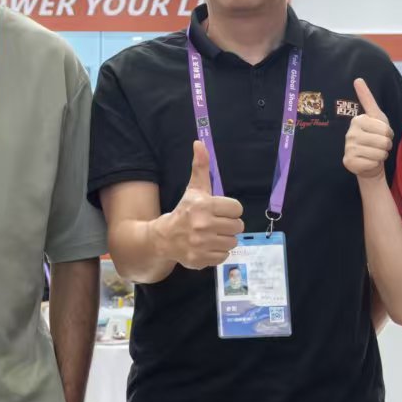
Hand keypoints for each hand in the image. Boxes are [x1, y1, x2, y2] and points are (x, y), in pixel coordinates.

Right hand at [159, 141, 243, 269]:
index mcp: (204, 205)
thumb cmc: (184, 211)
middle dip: (229, 225)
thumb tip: (199, 142)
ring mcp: (202, 244)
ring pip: (232, 242)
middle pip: (237, 226)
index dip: (230, 210)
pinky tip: (207, 246)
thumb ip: (200, 166)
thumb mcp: (194, 189)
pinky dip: (218, 252)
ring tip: (212, 235)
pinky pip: (224, 256)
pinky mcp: (201, 259)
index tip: (219, 211)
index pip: (237, 208)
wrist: (164, 238)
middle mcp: (204, 225)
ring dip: (224, 239)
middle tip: (216, 224)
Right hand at [343, 79, 393, 182]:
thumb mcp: (376, 118)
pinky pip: (372, 162)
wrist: (369, 162)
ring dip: (381, 155)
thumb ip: (368, 99)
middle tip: (379, 146)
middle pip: (383, 141)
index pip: (385, 128)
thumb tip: (357, 79)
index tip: (381, 134)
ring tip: (375, 153)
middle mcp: (350, 133)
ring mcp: (348, 148)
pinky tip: (369, 162)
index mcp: (357, 120)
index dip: (388, 133)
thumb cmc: (375, 138)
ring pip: (379, 152)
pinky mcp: (348, 162)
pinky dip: (375, 164)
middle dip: (386, 145)